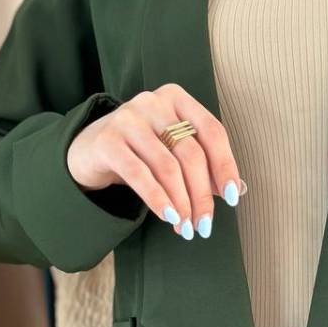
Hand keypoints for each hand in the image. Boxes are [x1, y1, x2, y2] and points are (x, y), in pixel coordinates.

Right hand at [66, 83, 244, 239]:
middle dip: (202, 196)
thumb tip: (236, 190)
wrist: (91, 149)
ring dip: (182, 203)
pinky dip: (158, 199)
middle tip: (204, 225)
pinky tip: (168, 217)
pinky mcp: (108, 140)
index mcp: (178, 99)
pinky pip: (140, 175)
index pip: (213, 132)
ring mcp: (129, 119)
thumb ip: (204, 165)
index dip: (226, 166)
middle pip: (191, 154)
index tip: (232, 198)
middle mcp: (154, 103)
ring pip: (168, 167)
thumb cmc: (143, 150)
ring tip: (185, 227)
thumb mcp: (174, 150)